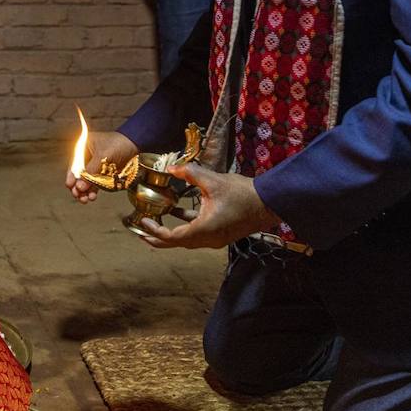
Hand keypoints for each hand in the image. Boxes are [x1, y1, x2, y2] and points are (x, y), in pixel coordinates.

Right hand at [65, 130, 137, 203]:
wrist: (135, 143)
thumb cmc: (118, 144)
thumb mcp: (103, 156)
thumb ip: (91, 171)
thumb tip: (79, 187)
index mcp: (83, 148)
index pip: (74, 164)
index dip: (71, 176)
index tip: (70, 185)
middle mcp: (87, 157)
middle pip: (78, 174)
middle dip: (77, 186)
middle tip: (78, 195)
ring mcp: (95, 165)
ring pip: (86, 181)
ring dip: (84, 191)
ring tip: (85, 199)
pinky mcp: (103, 172)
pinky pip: (95, 183)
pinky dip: (93, 190)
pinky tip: (92, 196)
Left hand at [138, 163, 279, 249]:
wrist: (270, 203)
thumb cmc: (244, 193)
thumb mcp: (213, 180)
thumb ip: (190, 173)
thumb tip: (171, 167)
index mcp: (204, 230)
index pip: (172, 237)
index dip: (155, 231)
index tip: (143, 221)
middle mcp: (208, 239)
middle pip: (177, 243)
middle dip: (157, 237)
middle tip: (140, 229)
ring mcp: (215, 239)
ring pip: (186, 239)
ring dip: (170, 231)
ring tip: (154, 220)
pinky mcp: (220, 234)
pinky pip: (196, 233)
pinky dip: (184, 225)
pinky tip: (175, 211)